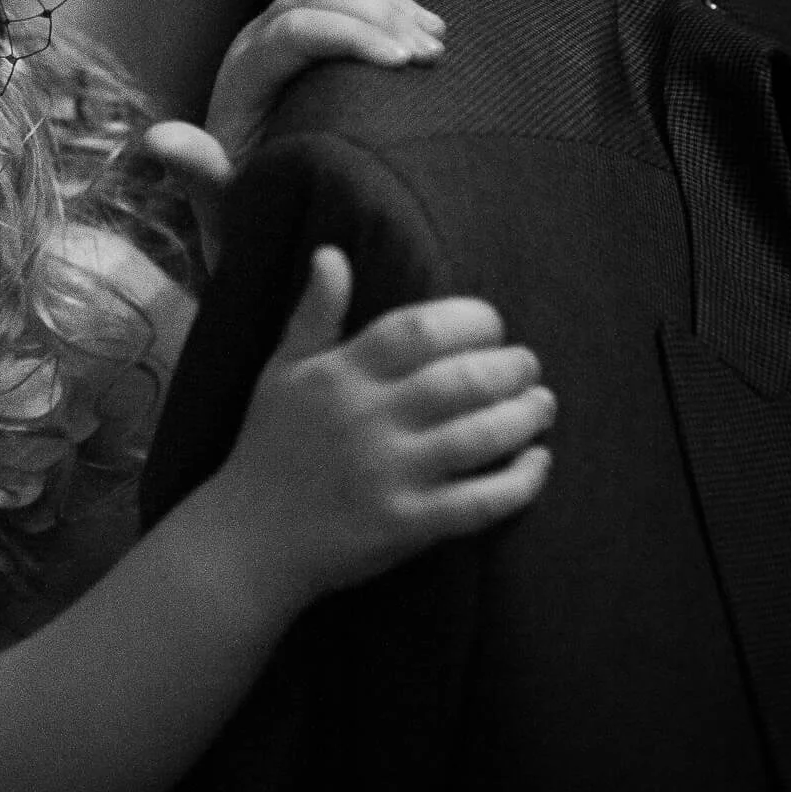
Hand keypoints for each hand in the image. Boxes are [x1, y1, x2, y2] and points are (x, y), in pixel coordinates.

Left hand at [144, 0, 444, 266]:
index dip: (351, 35)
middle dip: (380, 15)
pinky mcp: (307, 26)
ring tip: (432, 45)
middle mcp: (255, 44)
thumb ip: (200, 172)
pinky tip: (420, 25)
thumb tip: (158, 138)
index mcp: (240, 78)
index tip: (404, 64)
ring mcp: (281, 28)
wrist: (262, 202)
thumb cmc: (250, 209)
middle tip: (429, 56)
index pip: (294, 29)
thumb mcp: (227, 203)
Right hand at [193, 246, 553, 616]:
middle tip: (528, 367)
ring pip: (480, 436)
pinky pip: (480, 501)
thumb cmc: (269, 447)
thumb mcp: (281, 372)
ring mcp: (390, 474)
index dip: (471, 320)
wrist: (248, 538)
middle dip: (511, 368)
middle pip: (462, 380)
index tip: (491, 327)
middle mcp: (368, 419)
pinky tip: (538, 463)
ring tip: (542, 406)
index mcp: (339, 375)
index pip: (420, 330)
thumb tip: (332, 253)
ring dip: (525, 417)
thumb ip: (313, 314)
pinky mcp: (407, 524)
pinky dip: (520, 481)